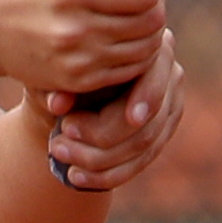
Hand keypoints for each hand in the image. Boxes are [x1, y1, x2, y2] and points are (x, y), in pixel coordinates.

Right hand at [0, 0, 167, 98]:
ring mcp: (75, 60)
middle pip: (152, 21)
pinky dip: (135, 52)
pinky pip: (129, 70)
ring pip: (146, 48)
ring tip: (132, 9)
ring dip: (149, 27)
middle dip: (155, 0)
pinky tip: (121, 32)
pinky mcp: (75, 81)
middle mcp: (74, 28)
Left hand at [44, 32, 185, 191]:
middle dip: (105, 135)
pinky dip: (106, 175)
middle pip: (151, 118)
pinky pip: (140, 163)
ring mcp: (169, 107)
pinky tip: (75, 177)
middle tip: (63, 132)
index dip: (149, 97)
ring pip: (145, 145)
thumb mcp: (53, 74)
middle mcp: (168, 72)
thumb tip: (57, 103)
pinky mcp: (160, 135)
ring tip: (59, 152)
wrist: (67, 96)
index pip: (158, 74)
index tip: (131, 117)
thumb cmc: (59, 74)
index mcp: (148, 45)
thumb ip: (57, 85)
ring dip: (99, 158)